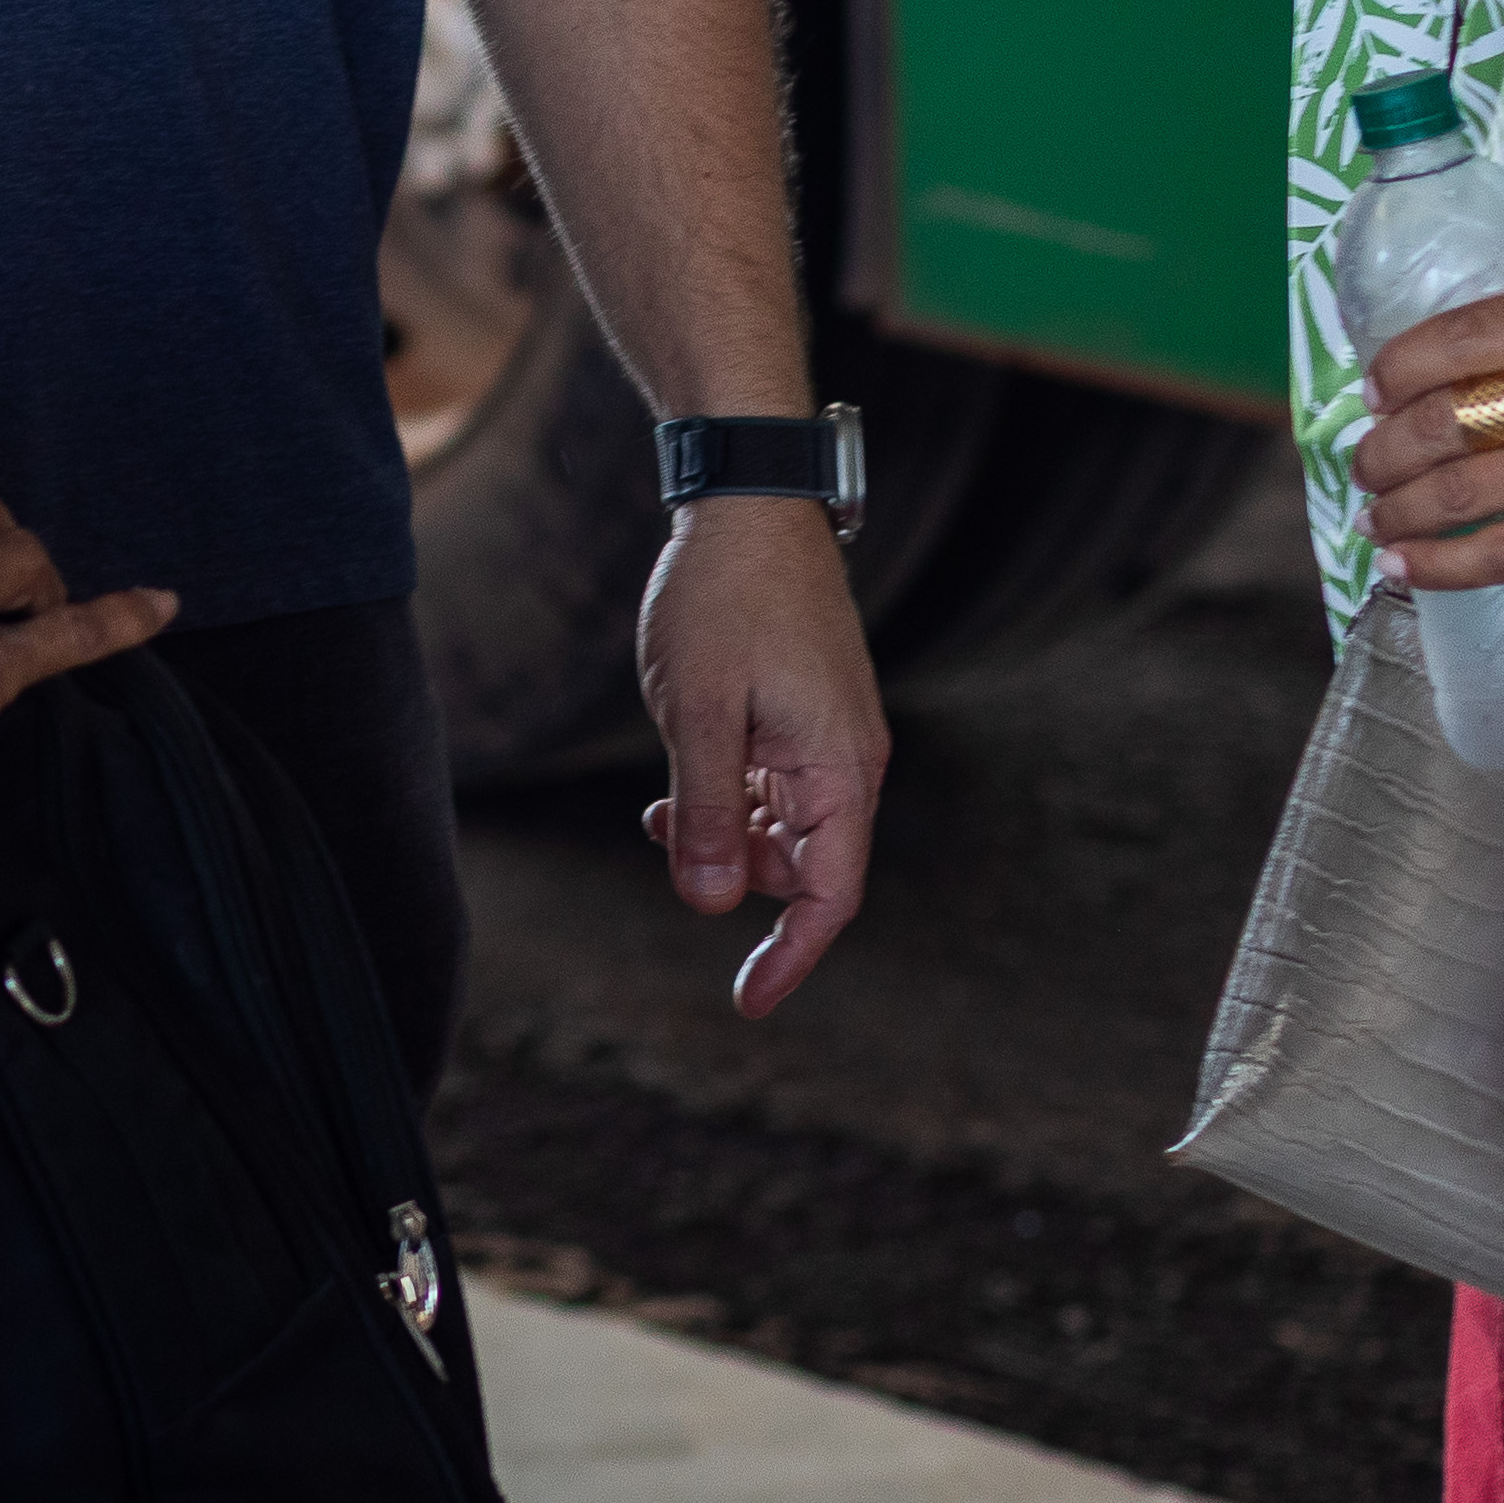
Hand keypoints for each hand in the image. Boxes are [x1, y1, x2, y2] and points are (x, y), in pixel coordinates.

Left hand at [629, 491, 884, 1015]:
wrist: (747, 498)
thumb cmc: (721, 597)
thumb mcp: (697, 711)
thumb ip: (706, 811)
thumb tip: (712, 905)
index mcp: (838, 767)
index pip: (830, 894)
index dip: (791, 956)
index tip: (747, 1004)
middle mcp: (847, 759)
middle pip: (802, 865)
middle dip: (736, 877)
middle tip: (659, 836)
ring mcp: (828, 734)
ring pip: (781, 827)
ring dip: (724, 835)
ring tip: (656, 811)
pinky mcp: (805, 712)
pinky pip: (773, 785)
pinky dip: (728, 798)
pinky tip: (675, 787)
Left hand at [1351, 281, 1503, 586]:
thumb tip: (1438, 384)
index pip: (1455, 338)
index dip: (1394, 367)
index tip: (1371, 390)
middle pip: (1444, 419)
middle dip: (1384, 448)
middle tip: (1364, 462)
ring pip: (1460, 489)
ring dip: (1398, 506)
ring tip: (1373, 513)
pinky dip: (1442, 564)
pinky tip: (1402, 567)